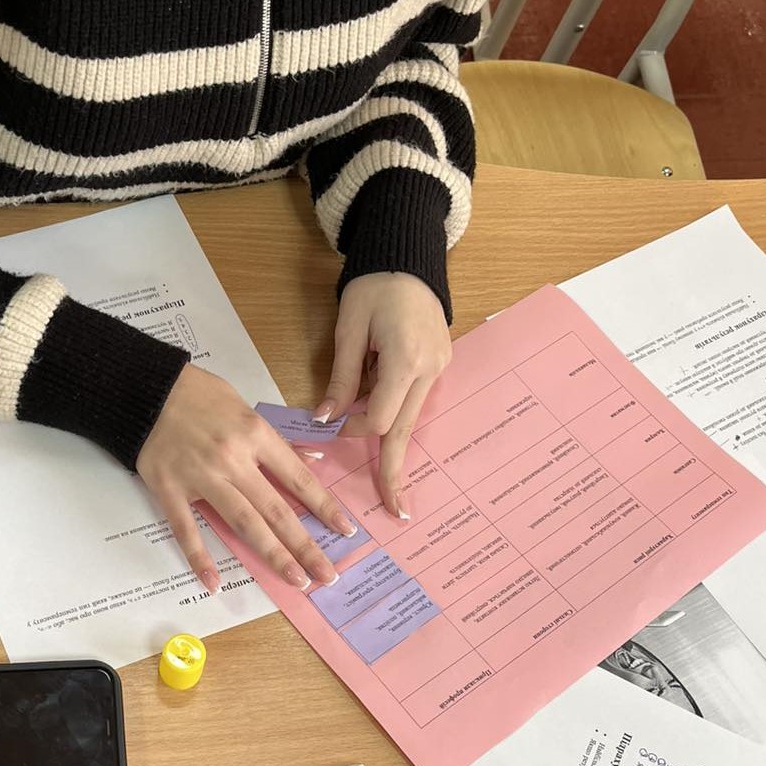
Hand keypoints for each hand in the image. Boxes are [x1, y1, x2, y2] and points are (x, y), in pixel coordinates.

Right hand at [136, 364, 355, 590]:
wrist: (145, 388)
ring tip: (296, 580)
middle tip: (327, 574)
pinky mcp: (169, 489)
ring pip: (243, 522)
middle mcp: (232, 459)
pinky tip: (214, 583)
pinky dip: (199, 558)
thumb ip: (277, 441)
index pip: (298, 478)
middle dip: (305, 544)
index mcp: (254, 435)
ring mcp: (200, 477)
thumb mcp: (245, 408)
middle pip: (276, 509)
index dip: (324, 506)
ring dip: (273, 554)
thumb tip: (313, 461)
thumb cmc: (198, 395)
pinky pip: (186, 529)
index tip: (345, 530)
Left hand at [318, 273, 451, 518]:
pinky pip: (413, 397)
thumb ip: (341, 378)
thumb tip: (327, 419)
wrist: (407, 257)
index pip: (380, 417)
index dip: (355, 428)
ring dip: (387, 428)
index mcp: (406, 359)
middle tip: (396, 509)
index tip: (334, 426)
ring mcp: (438, 368)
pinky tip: (379, 395)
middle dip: (394, 468)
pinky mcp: (439, 365)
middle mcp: (429, 369)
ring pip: (409, 415)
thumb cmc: (374, 287)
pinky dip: (394, 406)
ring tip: (379, 440)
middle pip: (404, 429)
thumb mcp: (349, 329)